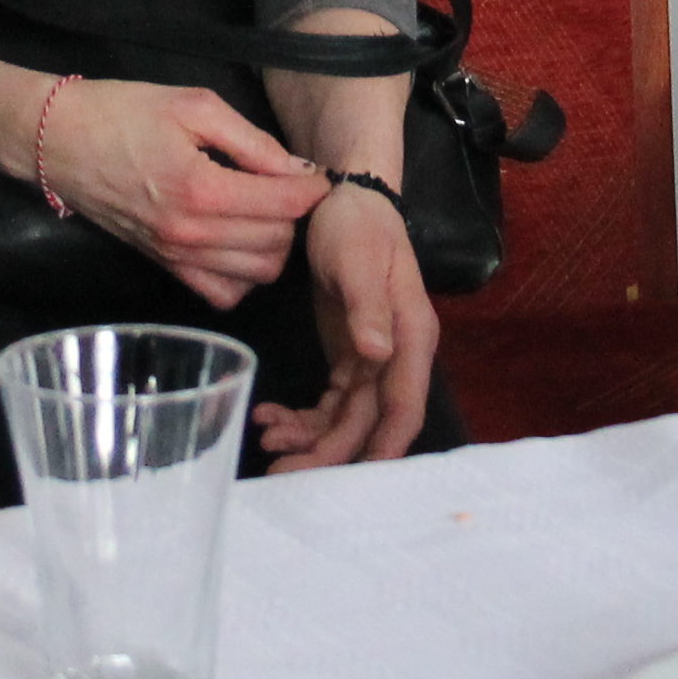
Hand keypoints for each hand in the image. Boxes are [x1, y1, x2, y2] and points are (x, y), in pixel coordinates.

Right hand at [40, 81, 326, 309]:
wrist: (57, 140)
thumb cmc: (122, 111)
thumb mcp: (193, 105)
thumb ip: (251, 141)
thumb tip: (298, 169)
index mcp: (201, 188)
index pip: (284, 204)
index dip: (313, 188)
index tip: (316, 172)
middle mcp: (190, 233)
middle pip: (277, 244)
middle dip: (294, 215)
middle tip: (287, 186)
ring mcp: (176, 257)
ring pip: (257, 275)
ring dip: (273, 244)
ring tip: (266, 211)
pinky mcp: (164, 267)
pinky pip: (222, 293)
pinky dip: (242, 274)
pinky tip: (239, 241)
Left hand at [252, 181, 437, 470]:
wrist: (346, 198)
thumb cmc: (359, 226)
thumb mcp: (359, 260)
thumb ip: (369, 308)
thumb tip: (379, 354)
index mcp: (411, 337)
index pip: (404, 406)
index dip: (383, 447)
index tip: (354, 480)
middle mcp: (397, 357)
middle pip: (369, 423)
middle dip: (329, 454)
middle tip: (284, 476)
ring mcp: (372, 360)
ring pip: (345, 420)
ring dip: (309, 439)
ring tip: (266, 441)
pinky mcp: (348, 358)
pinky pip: (329, 403)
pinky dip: (301, 417)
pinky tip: (269, 417)